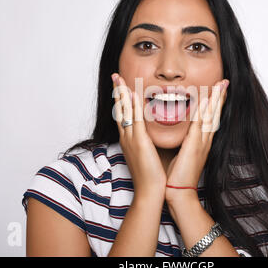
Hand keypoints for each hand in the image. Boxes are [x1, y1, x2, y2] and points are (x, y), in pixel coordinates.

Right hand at [112, 73, 166, 199]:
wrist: (151, 191)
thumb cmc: (151, 175)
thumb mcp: (147, 155)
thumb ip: (147, 142)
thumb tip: (151, 134)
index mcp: (129, 141)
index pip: (124, 116)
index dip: (121, 101)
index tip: (121, 87)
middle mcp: (127, 137)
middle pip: (120, 110)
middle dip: (117, 92)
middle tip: (115, 77)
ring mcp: (131, 139)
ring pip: (125, 112)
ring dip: (122, 94)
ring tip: (119, 79)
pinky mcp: (139, 142)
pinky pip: (135, 119)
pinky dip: (132, 106)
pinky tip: (131, 94)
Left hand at [165, 79, 229, 202]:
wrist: (179, 192)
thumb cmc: (178, 175)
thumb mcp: (183, 154)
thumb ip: (184, 142)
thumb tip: (182, 134)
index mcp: (201, 142)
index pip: (209, 118)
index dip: (214, 103)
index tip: (218, 90)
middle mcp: (204, 141)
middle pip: (214, 114)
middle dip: (219, 97)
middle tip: (224, 82)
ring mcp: (201, 143)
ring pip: (210, 117)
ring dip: (215, 100)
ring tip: (221, 85)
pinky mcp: (194, 146)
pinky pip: (199, 125)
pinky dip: (203, 113)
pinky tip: (206, 101)